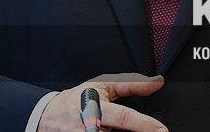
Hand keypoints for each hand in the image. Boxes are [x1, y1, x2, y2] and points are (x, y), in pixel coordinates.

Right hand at [36, 73, 166, 131]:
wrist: (47, 114)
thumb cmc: (79, 98)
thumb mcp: (104, 84)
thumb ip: (132, 83)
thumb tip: (158, 82)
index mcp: (96, 108)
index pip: (124, 117)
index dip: (145, 125)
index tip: (162, 130)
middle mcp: (88, 126)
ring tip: (126, 131)